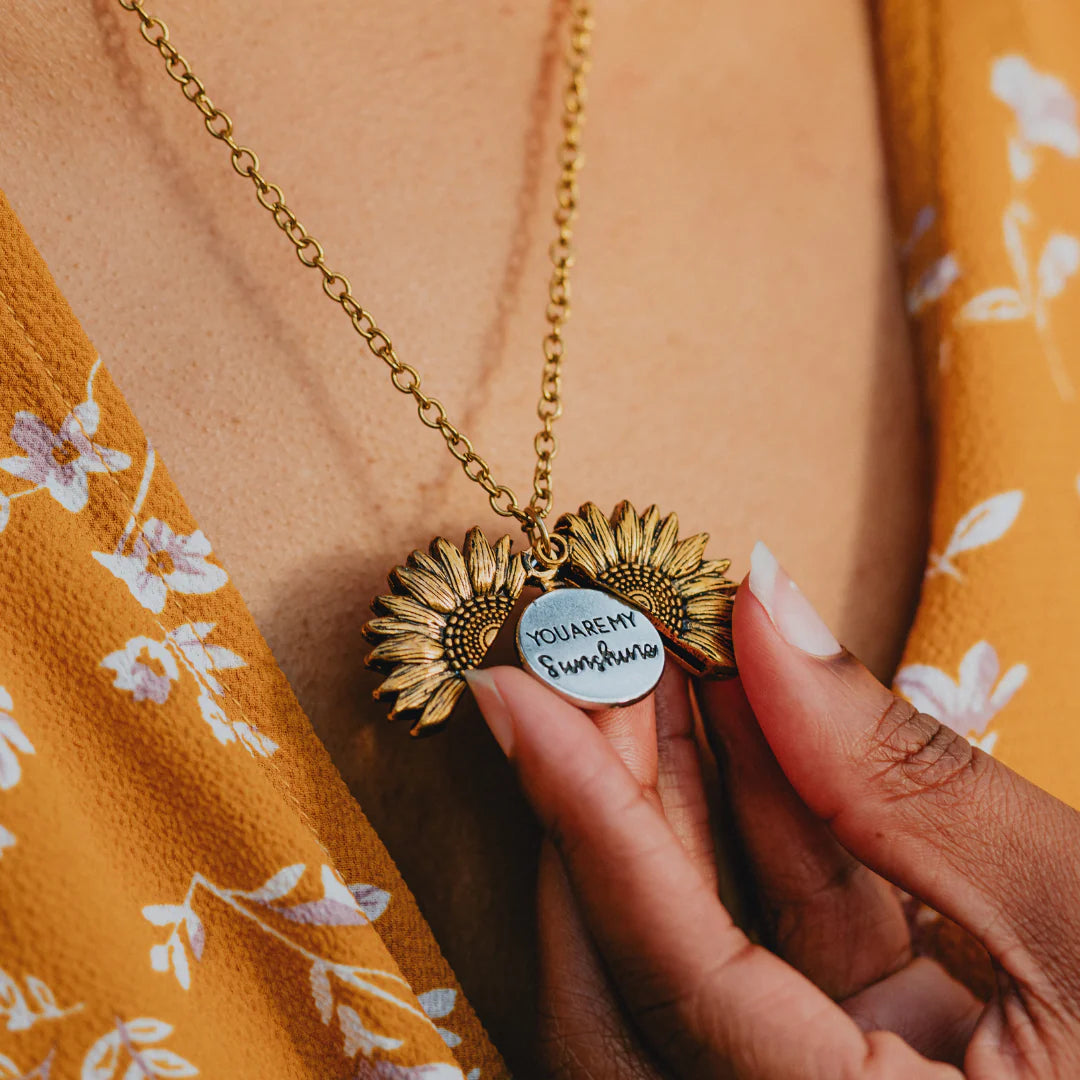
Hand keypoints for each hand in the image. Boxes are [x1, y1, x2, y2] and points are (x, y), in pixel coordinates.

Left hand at [465, 542, 1079, 1078]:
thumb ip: (908, 773)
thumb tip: (768, 610)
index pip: (673, 974)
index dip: (588, 817)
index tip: (515, 692)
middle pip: (648, 978)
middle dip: (611, 803)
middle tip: (586, 660)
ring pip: (707, 951)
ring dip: (679, 799)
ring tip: (652, 662)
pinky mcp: (880, 1062)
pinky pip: (784, 942)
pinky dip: (765, 826)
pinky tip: (744, 716)